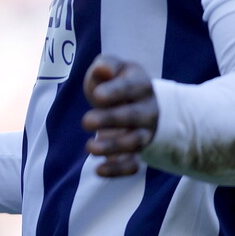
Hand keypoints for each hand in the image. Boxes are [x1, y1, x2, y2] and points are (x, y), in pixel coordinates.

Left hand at [81, 55, 158, 176]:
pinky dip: (118, 170)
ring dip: (113, 147)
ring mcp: (144, 132)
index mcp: (140, 84)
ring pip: (135, 143)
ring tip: (90, 147)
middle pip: (134, 117)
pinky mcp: (136, 152)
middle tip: (86, 121)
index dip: (115, 92)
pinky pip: (133, 165)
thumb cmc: (117, 81)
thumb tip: (102, 70)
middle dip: (111, 120)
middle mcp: (148, 109)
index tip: (97, 97)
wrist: (138, 102)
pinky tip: (99, 170)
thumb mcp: (112, 67)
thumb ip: (105, 65)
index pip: (131, 88)